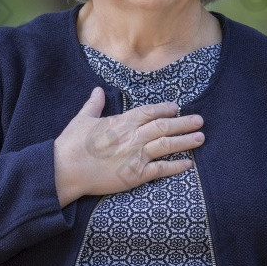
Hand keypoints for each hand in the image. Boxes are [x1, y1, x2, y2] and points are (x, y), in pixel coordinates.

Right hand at [53, 87, 204, 206]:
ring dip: (185, 141)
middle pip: (164, 127)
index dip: (165, 109)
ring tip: (200, 137)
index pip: (149, 112)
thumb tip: (98, 90)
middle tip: (199, 120)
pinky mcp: (136, 175)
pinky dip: (176, 166)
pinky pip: (161, 169)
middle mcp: (133, 137)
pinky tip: (188, 164)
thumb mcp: (82, 119)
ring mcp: (136, 156)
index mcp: (122, 122)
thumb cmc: (71, 144)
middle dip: (183, 123)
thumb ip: (94, 104)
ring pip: (167, 145)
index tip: (176, 107)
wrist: (65, 169)